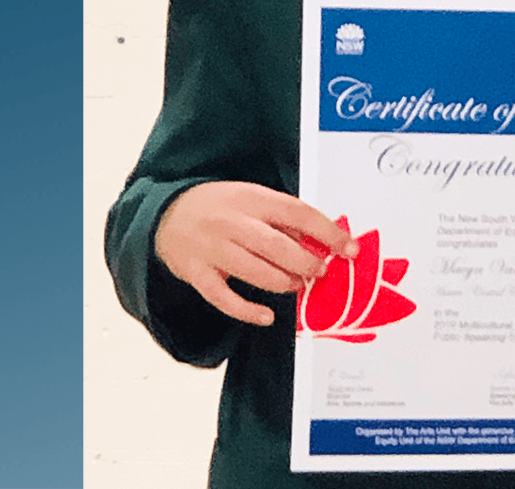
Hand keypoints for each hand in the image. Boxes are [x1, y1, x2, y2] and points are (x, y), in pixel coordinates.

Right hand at [154, 181, 357, 325]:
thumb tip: (322, 241)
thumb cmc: (219, 206)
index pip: (297, 213)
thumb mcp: (251, 198)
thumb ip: (283, 219)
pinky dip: (247, 310)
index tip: (349, 248)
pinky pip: (224, 298)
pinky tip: (266, 315)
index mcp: (250, 198)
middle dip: (305, 263)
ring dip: (283, 283)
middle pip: (277, 246)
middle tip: (320, 272)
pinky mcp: (197, 274)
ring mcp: (212, 249)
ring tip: (297, 285)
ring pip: (255, 272)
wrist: (165, 214)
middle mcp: (231, 222)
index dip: (327, 232)